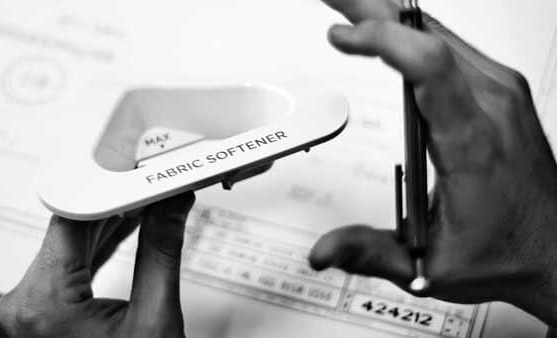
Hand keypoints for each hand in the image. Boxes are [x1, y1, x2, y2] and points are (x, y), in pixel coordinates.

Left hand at [0, 192, 194, 337]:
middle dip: (119, 200)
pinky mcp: (41, 310)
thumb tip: (172, 207)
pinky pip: (71, 262)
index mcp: (43, 305)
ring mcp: (29, 308)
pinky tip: (128, 223)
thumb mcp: (154, 323)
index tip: (141, 172)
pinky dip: (101, 243)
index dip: (112, 186)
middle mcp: (24, 304)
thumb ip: (162, 254)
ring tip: (150, 199)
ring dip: (113, 219)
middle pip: (72, 226)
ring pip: (71, 241)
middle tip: (155, 183)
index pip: (75, 218)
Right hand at [308, 0, 556, 325]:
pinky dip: (415, 32)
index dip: (381, 40)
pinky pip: (453, 45)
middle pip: (428, 35)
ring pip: (440, 33)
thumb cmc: (505, 251)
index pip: (429, 67)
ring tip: (354, 11)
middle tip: (334, 0)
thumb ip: (369, 254)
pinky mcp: (501, 91)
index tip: (339, 36)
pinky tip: (395, 31)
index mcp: (474, 143)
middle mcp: (493, 106)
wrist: (556, 250)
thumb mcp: (429, 266)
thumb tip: (322, 251)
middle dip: (372, 11)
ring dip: (392, 18)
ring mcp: (501, 93)